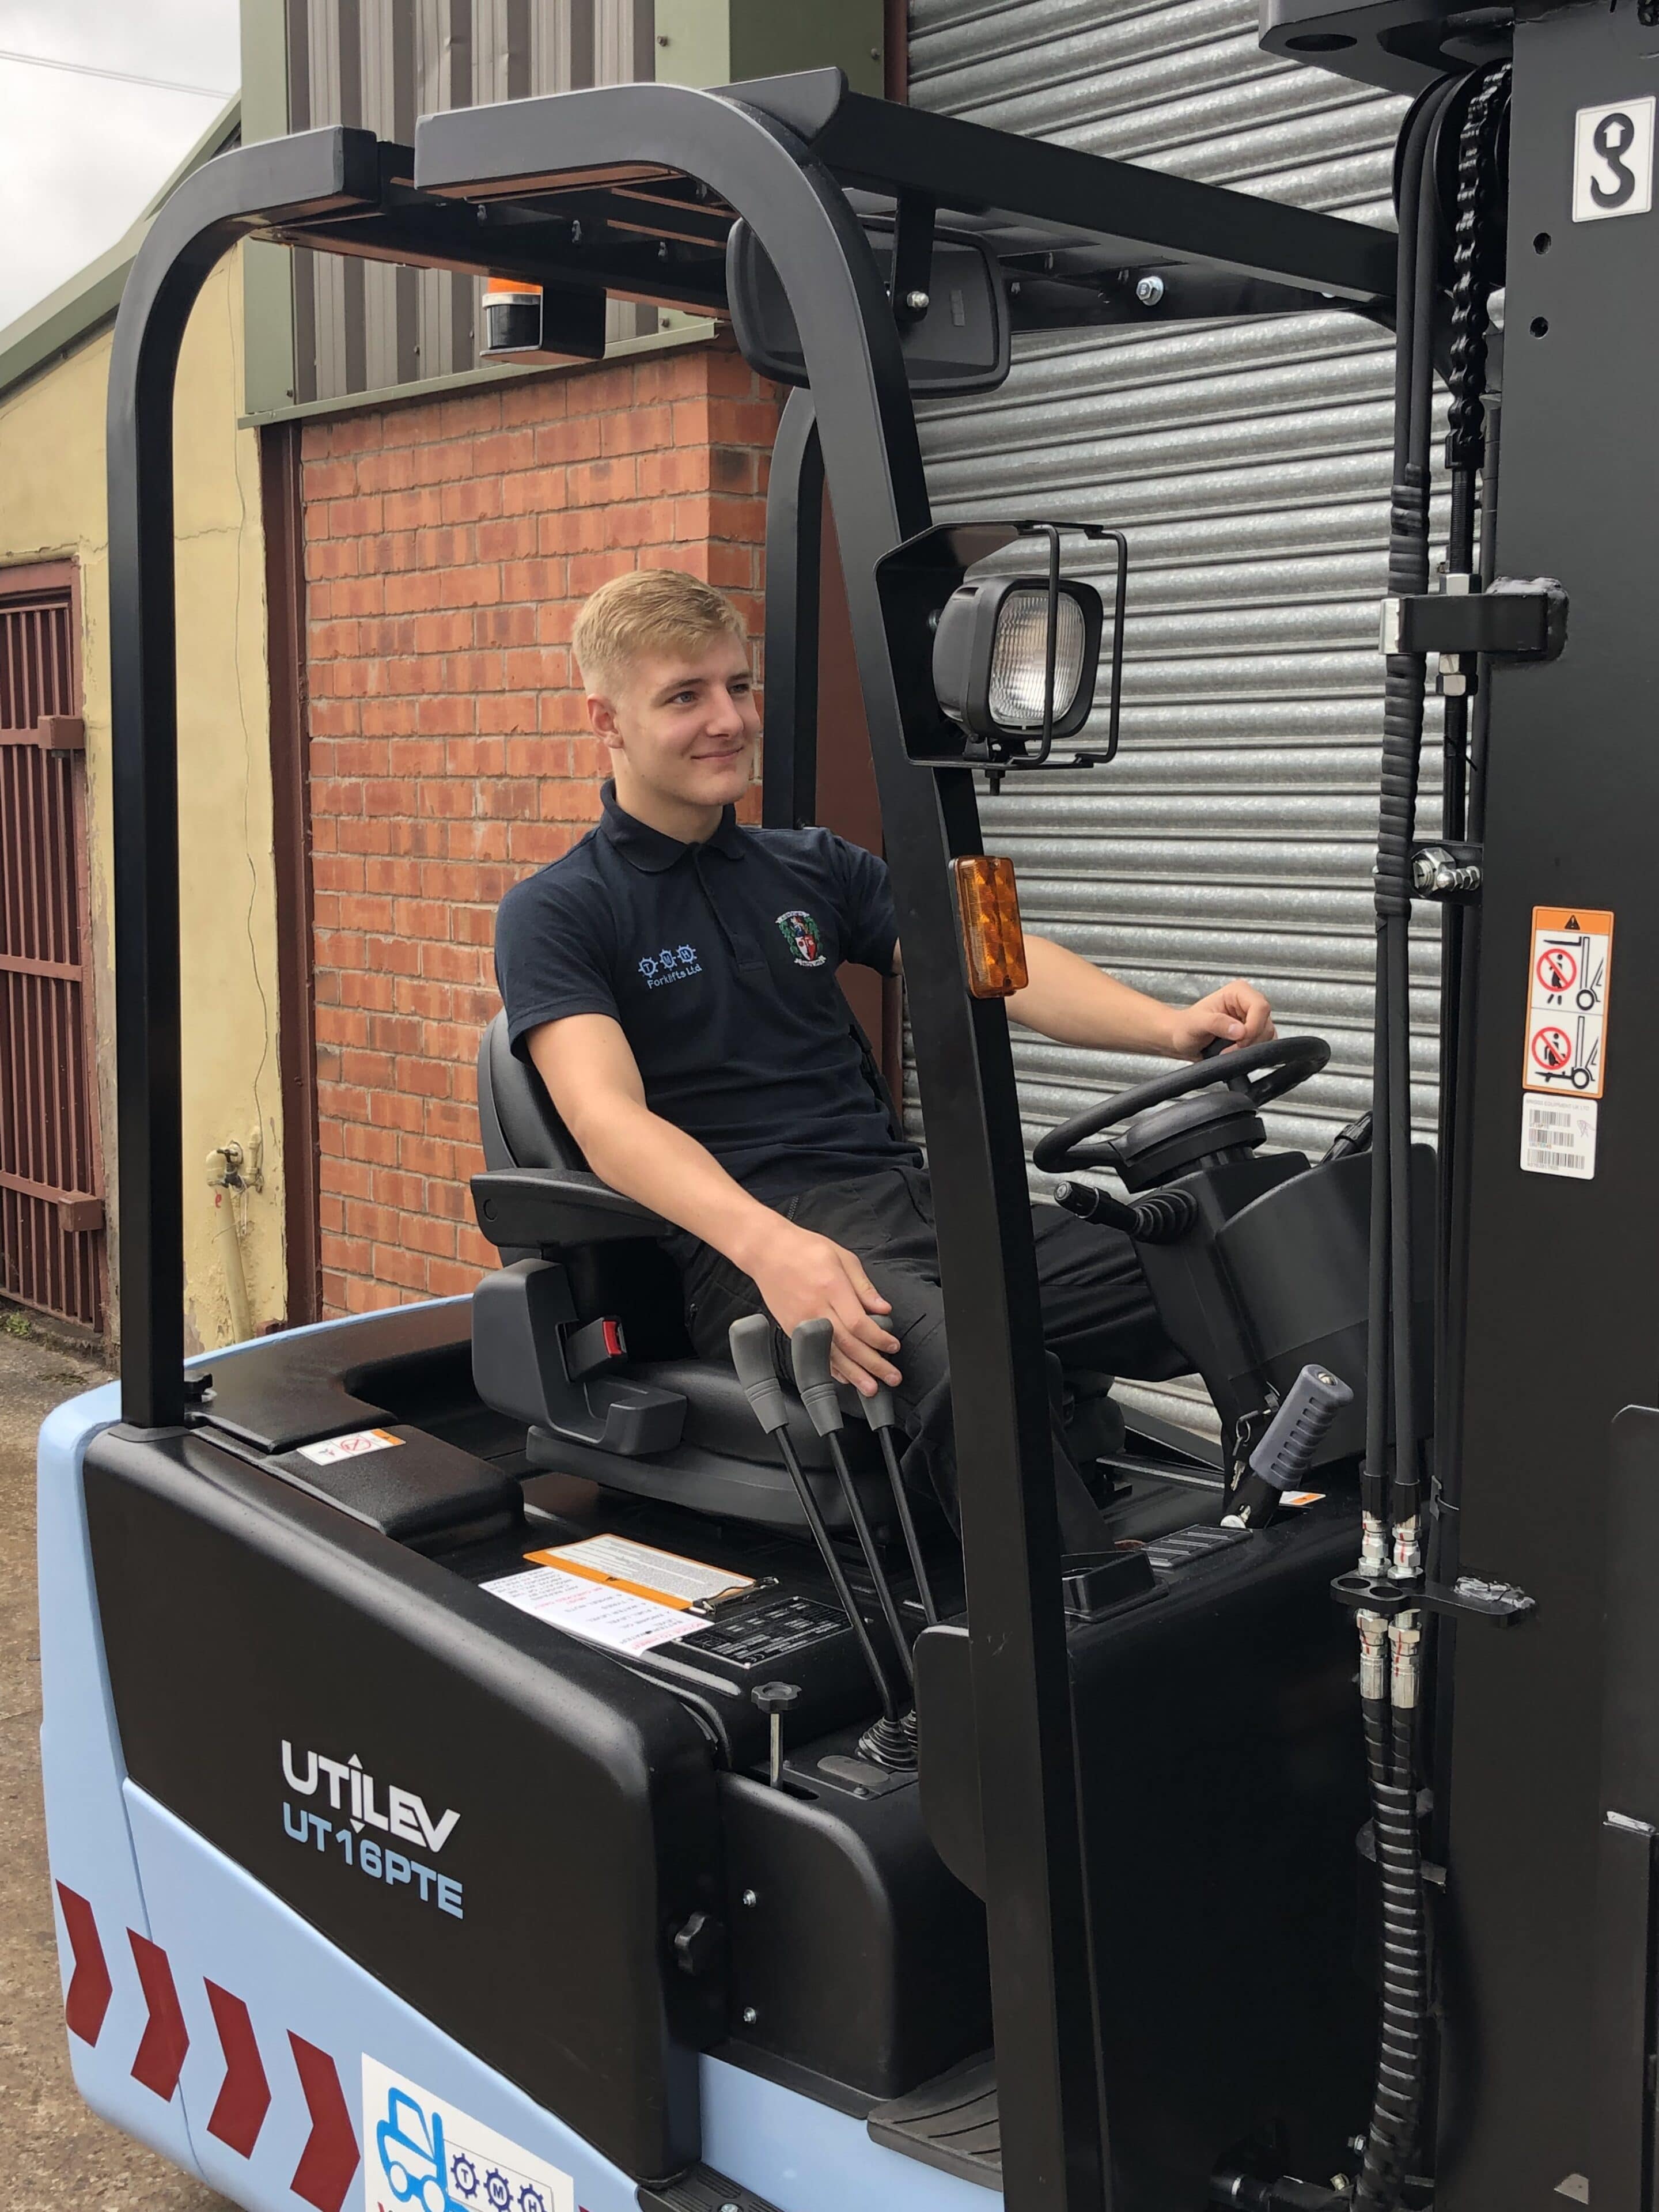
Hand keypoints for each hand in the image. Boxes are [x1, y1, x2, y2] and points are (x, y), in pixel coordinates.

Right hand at [741, 1218, 900, 1394]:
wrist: (766, 1251)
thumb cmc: (805, 1249)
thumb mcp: (842, 1256)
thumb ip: (863, 1286)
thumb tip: (883, 1309)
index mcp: (831, 1287)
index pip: (859, 1323)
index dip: (879, 1339)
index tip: (893, 1346)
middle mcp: (816, 1309)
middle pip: (848, 1344)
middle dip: (872, 1364)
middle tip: (891, 1378)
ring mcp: (801, 1322)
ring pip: (831, 1354)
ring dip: (853, 1374)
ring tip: (870, 1388)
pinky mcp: (791, 1329)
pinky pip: (814, 1353)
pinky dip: (830, 1368)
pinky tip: (844, 1378)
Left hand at [1168, 979, 1275, 1060]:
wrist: (1180, 1039)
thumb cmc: (1185, 1026)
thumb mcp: (1196, 1023)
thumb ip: (1217, 1024)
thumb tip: (1240, 1030)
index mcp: (1237, 992)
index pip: (1260, 1007)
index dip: (1253, 1027)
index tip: (1240, 1040)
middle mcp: (1248, 1003)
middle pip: (1266, 1023)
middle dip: (1250, 1040)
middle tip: (1230, 1049)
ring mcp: (1252, 1019)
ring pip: (1267, 1035)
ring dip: (1250, 1048)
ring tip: (1228, 1051)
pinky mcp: (1253, 1034)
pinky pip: (1264, 1044)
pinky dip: (1253, 1052)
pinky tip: (1236, 1053)